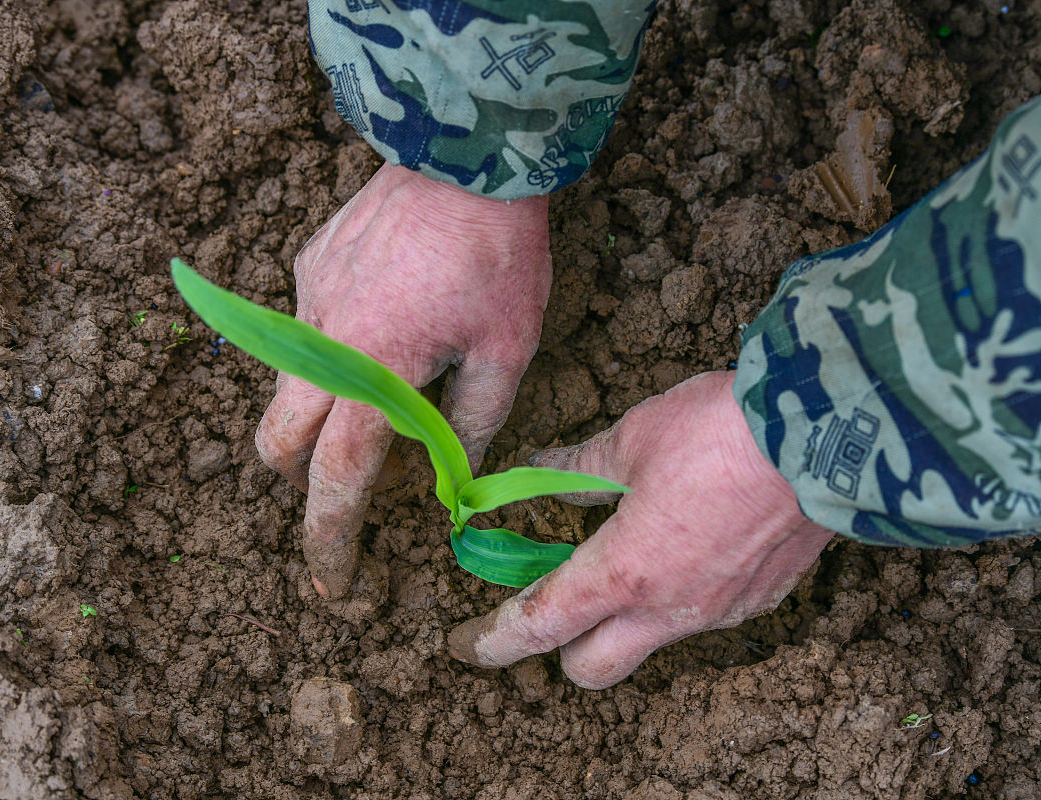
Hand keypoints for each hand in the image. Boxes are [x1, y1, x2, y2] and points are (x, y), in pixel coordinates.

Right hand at [256, 164, 551, 598]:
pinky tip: (386, 315)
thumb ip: (473, 426)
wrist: (467, 152)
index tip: (333, 583)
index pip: (334, 481)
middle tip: (352, 485)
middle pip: (278, 445)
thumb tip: (456, 478)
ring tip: (385, 388)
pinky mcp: (308, 264)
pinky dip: (333, 348)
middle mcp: (322, 343)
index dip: (330, 538)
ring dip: (320, 414)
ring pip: (287, 387)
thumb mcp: (506, 353)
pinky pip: (306, 325)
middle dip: (304, 482)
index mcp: (372, 375)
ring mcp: (305, 301)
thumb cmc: (498, 256)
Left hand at [447, 371, 834, 688]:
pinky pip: (702, 613)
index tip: (467, 645)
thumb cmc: (722, 432)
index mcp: (624, 573)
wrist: (832, 435)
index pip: (540, 625)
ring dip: (626, 613)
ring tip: (634, 546)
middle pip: (592, 669)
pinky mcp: (762, 599)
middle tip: (556, 595)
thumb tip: (540, 473)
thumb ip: (577, 469)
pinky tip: (692, 536)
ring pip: (650, 641)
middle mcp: (670, 610)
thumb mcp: (631, 439)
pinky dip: (679, 590)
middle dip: (561, 646)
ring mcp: (720, 613)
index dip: (494, 640)